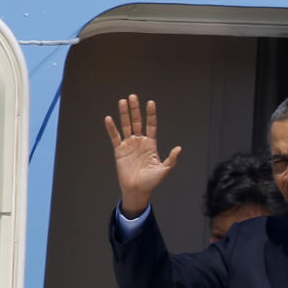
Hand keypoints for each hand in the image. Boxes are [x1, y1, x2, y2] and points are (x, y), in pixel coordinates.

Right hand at [104, 94, 181, 216]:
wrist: (137, 190)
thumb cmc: (151, 182)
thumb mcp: (164, 170)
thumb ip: (171, 159)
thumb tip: (179, 148)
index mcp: (151, 144)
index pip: (151, 125)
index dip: (151, 114)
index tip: (150, 102)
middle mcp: (140, 142)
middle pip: (137, 121)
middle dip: (135, 109)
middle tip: (133, 96)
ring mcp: (129, 145)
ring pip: (126, 126)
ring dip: (124, 114)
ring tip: (123, 101)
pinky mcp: (119, 151)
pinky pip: (115, 137)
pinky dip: (112, 128)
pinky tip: (109, 118)